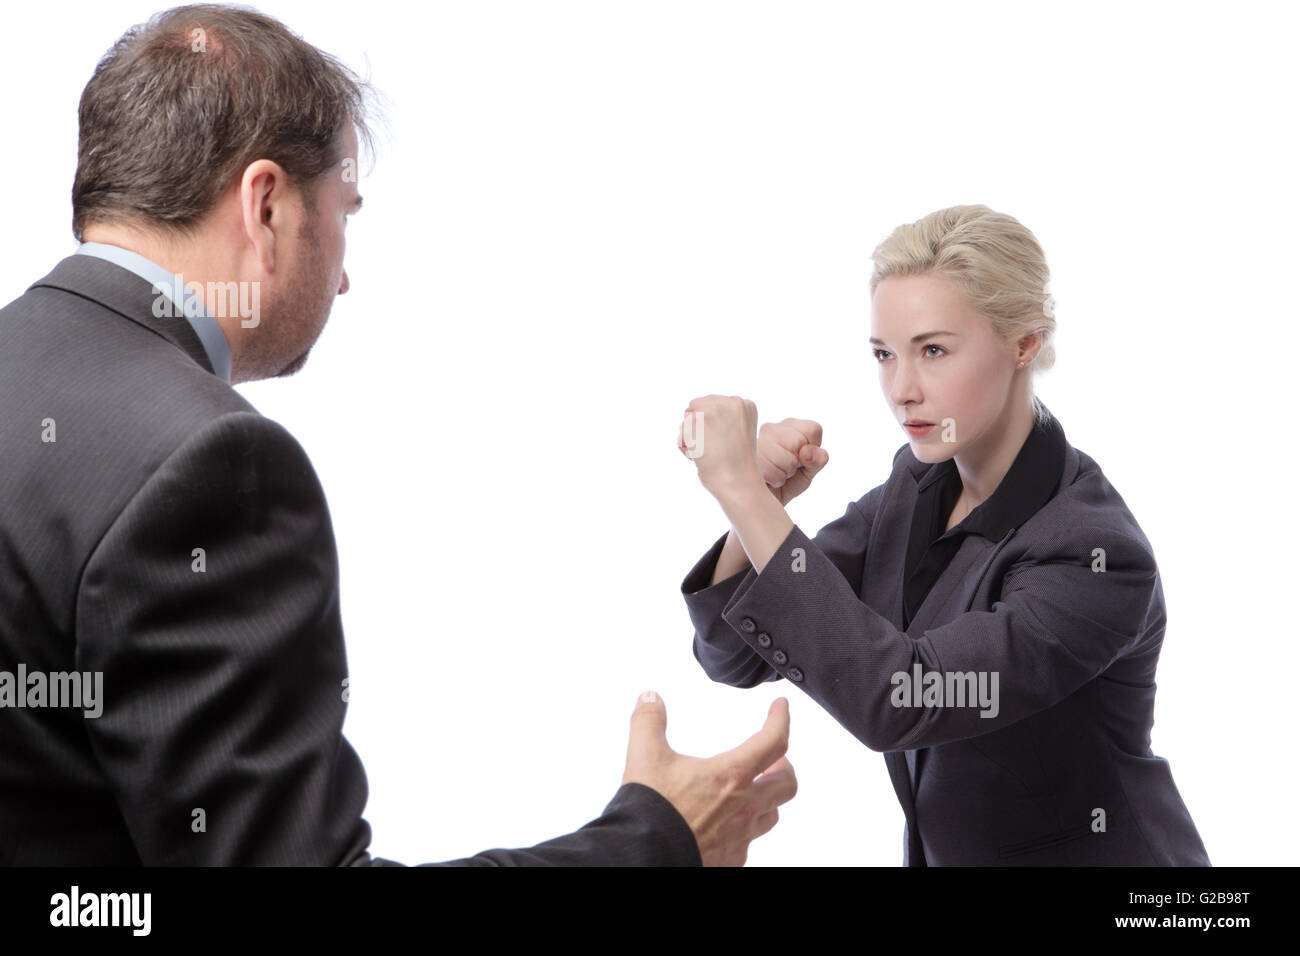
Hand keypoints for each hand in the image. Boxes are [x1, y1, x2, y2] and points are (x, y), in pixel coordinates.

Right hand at [622, 691, 796, 866]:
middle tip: (772, 759)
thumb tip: (650, 698)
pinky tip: (727, 824)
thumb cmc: (651, 811)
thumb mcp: (645, 757)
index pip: (773, 741)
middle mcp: (743, 808)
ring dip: (767, 799)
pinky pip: (749, 843)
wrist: (643, 858)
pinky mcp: (730, 860)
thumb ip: (648, 721)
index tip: (781, 707)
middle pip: (787, 784)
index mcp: (730, 776)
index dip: (781, 719)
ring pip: (771, 815)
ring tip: (752, 790)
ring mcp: (739, 838)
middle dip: (784, 766)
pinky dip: (744, 829)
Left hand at [677, 395, 761, 498]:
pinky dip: (685, 446)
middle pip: (697, 406)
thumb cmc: (736, 465)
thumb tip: (690, 414)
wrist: (738, 482)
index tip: (726, 442)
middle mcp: (730, 402)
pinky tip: (700, 455)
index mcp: (745, 404)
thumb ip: (723, 418)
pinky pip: (681, 431)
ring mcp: (713, 410)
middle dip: (699, 427)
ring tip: (708, 452)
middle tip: (714, 447)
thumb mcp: (738, 433)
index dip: (713, 425)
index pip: (714, 404)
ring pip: (688, 418)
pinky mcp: (697, 421)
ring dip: (692, 437)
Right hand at [757, 418, 828, 505]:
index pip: (813, 429)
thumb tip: (807, 452)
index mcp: (790, 426)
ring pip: (786, 458)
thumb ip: (817, 459)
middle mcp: (771, 428)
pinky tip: (764, 479)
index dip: (812, 450)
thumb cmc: (786, 484)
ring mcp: (754, 440)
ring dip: (783, 474)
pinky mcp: (743, 456)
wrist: (761, 503)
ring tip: (773, 474)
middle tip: (784, 469)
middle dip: (795, 463)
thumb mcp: (809, 472)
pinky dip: (773, 480)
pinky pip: (772, 471)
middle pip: (798, 442)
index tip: (801, 460)